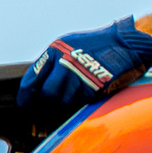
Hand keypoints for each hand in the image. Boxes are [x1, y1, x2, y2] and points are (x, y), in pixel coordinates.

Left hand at [17, 16, 151, 125]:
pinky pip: (79, 103)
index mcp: (54, 51)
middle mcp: (64, 63)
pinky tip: (86, 93)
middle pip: (46, 96)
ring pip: (62, 102)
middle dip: (45, 105)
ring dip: (65, 104)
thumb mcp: (68, 44)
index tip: (26, 106)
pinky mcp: (93, 87)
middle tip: (48, 109)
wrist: (125, 43)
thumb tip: (37, 86)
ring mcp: (79, 76)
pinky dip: (80, 102)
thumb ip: (51, 63)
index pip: (29, 83)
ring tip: (73, 96)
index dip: (25, 99)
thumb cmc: (97, 44)